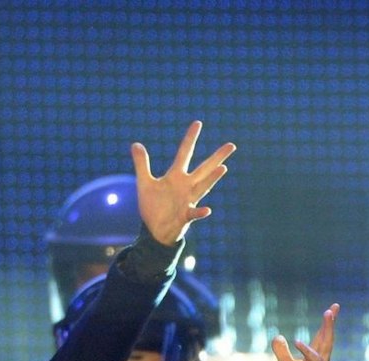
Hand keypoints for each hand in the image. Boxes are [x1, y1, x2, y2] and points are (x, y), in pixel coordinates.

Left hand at [133, 120, 235, 246]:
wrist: (156, 230)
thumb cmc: (154, 207)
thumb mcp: (145, 183)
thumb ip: (142, 164)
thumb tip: (136, 144)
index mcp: (176, 176)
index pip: (185, 153)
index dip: (190, 138)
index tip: (198, 123)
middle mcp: (186, 186)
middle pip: (204, 168)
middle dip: (217, 157)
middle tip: (232, 145)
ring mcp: (188, 200)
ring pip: (203, 187)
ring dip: (212, 178)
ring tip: (223, 168)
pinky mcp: (186, 216)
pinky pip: (194, 213)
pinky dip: (200, 212)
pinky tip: (207, 210)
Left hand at [274, 304, 337, 360]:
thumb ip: (282, 352)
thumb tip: (278, 336)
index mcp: (315, 357)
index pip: (322, 336)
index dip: (328, 323)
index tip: (333, 308)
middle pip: (327, 343)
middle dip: (328, 327)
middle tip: (330, 312)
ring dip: (309, 351)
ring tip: (297, 342)